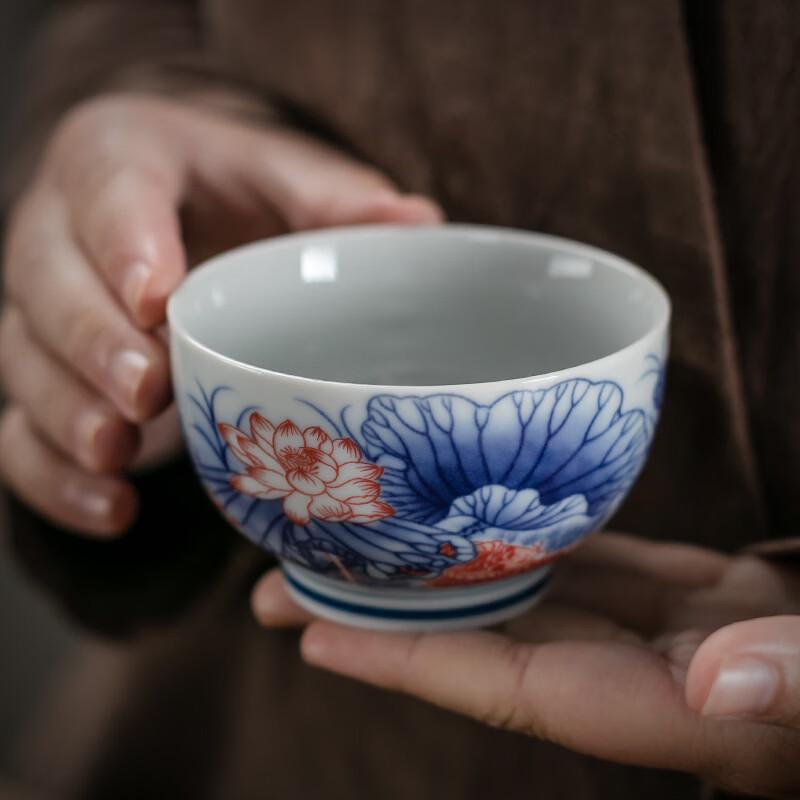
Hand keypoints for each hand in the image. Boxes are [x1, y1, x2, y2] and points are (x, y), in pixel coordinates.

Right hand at [0, 94, 440, 535]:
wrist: (174, 211)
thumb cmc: (232, 192)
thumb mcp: (284, 177)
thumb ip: (340, 200)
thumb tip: (423, 225)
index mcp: (121, 160)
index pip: (107, 190)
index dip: (122, 242)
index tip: (158, 298)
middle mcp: (62, 233)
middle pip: (48, 285)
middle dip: (92, 342)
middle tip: (146, 390)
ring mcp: (43, 312)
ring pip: (25, 362)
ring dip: (65, 414)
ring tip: (116, 452)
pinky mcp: (45, 377)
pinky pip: (18, 431)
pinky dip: (55, 478)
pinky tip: (112, 509)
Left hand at [253, 533, 799, 797]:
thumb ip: (793, 685)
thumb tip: (724, 685)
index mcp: (672, 701)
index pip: (511, 684)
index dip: (413, 662)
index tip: (318, 635)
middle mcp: (645, 673)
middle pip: (490, 642)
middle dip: (389, 616)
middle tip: (284, 580)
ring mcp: (660, 635)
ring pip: (526, 597)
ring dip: (445, 573)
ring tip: (356, 544)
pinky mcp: (687, 597)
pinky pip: (584, 567)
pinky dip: (528, 544)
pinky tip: (478, 515)